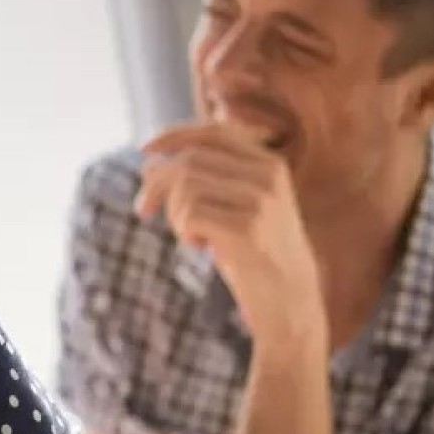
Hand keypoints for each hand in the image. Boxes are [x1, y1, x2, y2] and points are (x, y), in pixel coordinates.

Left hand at [135, 123, 323, 339]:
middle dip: (156, 185)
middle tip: (143, 211)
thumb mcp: (232, 208)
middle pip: (189, 161)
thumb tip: (149, 162)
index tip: (144, 150)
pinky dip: (184, 231)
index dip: (174, 136)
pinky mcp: (248, 227)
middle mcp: (268, 175)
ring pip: (185, 187)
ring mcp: (260, 199)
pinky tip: (202, 247)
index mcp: (268, 163)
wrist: (290, 300)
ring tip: (192, 236)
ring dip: (175, 214)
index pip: (213, 133)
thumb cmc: (254, 253)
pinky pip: (190, 215)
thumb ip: (201, 181)